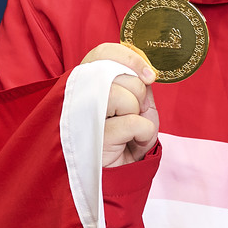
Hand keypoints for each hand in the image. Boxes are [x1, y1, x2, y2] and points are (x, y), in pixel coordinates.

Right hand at [81, 43, 158, 166]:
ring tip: (129, 129)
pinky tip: (132, 142)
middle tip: (133, 113)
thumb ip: (138, 84)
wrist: (120, 173)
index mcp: (89, 82)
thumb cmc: (129, 137)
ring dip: (138, 114)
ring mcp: (82, 115)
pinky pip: (133, 123)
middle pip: (120, 75)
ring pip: (124, 97)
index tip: (148, 74)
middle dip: (138, 94)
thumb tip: (144, 74)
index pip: (102, 53)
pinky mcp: (91, 137)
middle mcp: (79, 95)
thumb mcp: (139, 105)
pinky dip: (143, 133)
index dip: (129, 57)